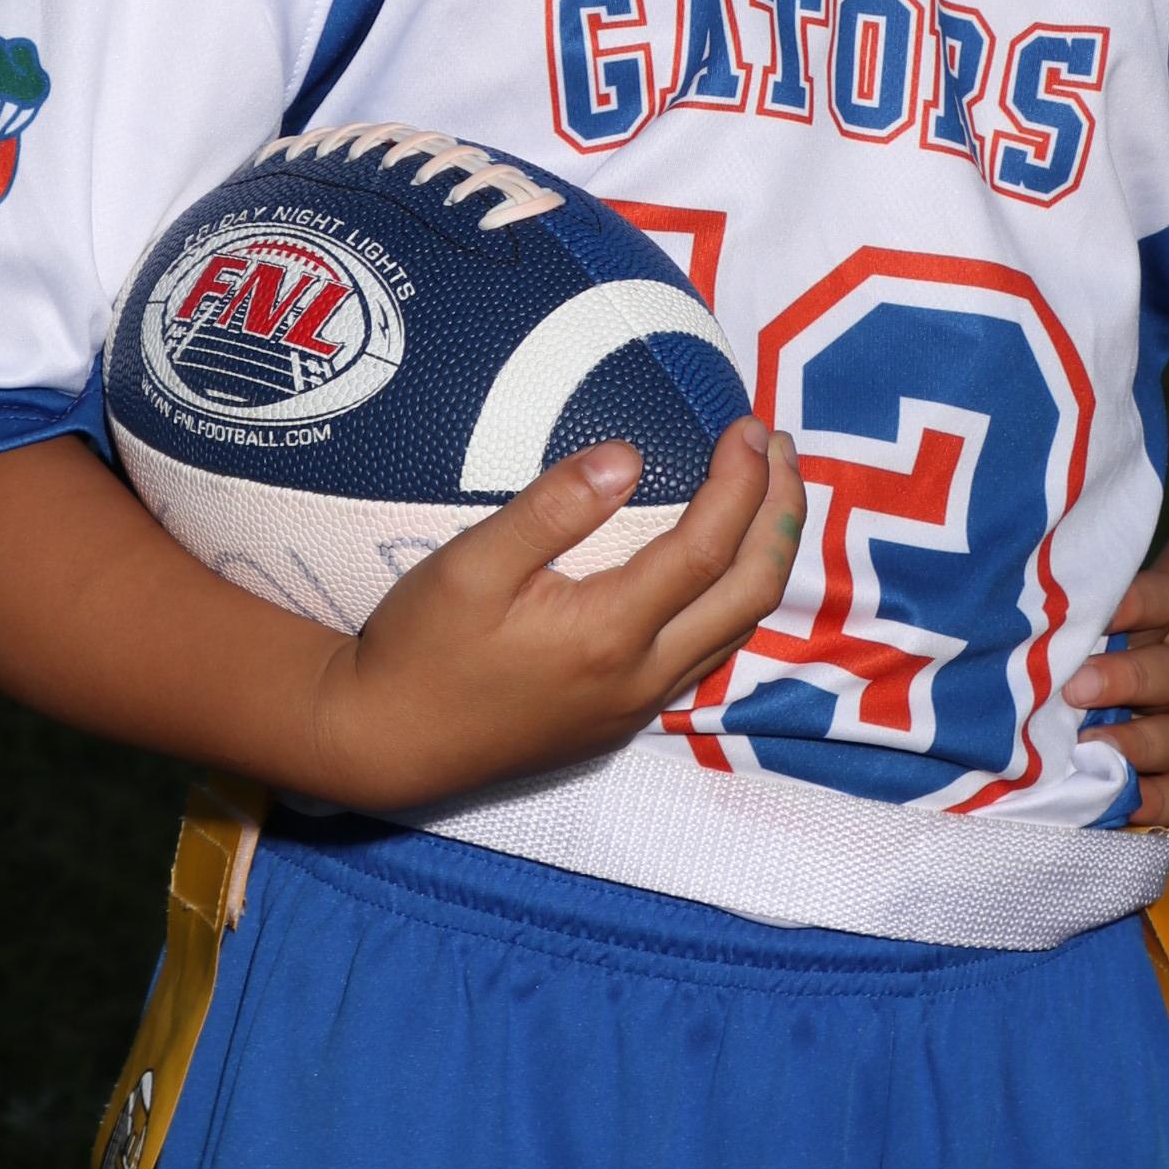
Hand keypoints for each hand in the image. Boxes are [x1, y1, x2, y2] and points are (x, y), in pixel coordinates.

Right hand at [301, 418, 804, 812]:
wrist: (387, 742)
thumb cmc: (421, 647)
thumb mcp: (469, 565)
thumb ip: (552, 508)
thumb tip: (627, 455)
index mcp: (609, 633)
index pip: (708, 547)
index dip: (741, 482)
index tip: (747, 426)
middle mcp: (642, 676)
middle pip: (751, 591)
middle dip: (780, 514)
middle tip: (781, 448)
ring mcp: (639, 704)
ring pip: (739, 629)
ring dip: (764, 556)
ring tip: (768, 492)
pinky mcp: (624, 718)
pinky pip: (709, 652)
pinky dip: (734, 596)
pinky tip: (720, 562)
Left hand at [1060, 560, 1168, 835]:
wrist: (1113, 759)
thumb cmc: (1058, 699)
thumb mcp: (1052, 664)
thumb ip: (1034, 649)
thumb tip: (978, 637)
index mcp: (1139, 641)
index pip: (1163, 603)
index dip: (1138, 602)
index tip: (1090, 611)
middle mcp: (1165, 688)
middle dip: (1124, 678)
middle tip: (1075, 690)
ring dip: (1135, 742)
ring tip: (1087, 750)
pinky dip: (1157, 800)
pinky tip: (1128, 802)